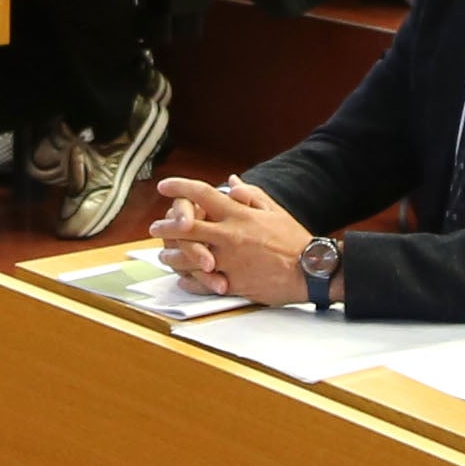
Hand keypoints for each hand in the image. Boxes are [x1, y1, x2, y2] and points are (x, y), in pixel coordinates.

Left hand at [148, 175, 320, 301]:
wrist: (309, 269)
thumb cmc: (293, 238)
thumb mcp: (273, 210)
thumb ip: (250, 194)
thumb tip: (231, 182)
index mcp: (239, 215)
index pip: (202, 194)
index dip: (179, 187)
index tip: (164, 185)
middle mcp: (229, 236)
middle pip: (185, 227)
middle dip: (165, 226)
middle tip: (155, 227)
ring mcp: (229, 260)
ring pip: (188, 257)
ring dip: (172, 255)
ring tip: (165, 255)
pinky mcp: (232, 283)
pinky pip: (202, 283)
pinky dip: (189, 280)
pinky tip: (183, 278)